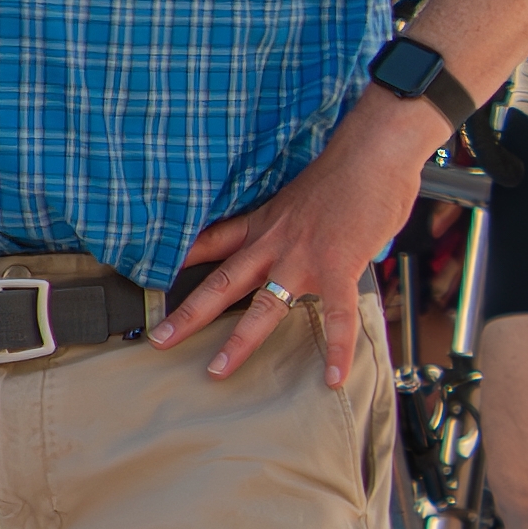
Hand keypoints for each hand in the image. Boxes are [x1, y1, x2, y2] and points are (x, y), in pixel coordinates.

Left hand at [157, 96, 437, 391]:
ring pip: (263, 307)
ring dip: (239, 341)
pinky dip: (337, 349)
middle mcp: (274, 243)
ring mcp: (303, 258)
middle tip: (160, 340)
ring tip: (218, 369)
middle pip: (222, 282)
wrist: (372, 152)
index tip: (156, 276)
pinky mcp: (337, 268)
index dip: (182, 259)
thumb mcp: (304, 193)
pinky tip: (334, 376)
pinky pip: (336, 316)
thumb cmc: (347, 168)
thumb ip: (300, 221)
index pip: (213, 241)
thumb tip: (315, 233)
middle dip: (189, 314)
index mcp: (265, 222)